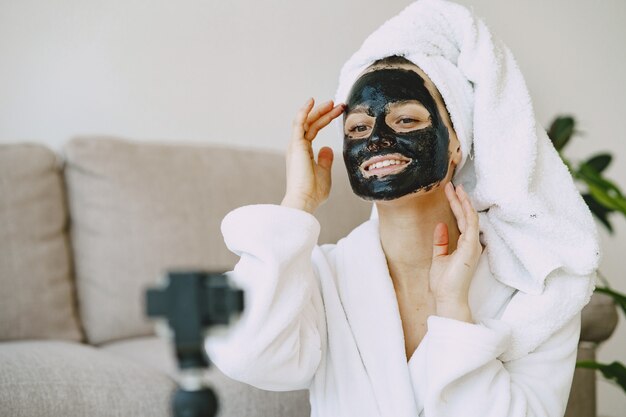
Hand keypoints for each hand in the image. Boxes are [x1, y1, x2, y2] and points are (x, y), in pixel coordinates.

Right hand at [281, 98, 344, 213]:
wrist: (304, 200)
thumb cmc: (314, 191)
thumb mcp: (324, 173)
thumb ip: (325, 160)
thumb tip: (328, 148)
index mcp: (303, 152)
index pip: (314, 129)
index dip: (326, 119)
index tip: (339, 112)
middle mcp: (297, 146)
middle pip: (310, 123)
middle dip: (324, 112)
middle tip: (338, 104)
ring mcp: (295, 145)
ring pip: (306, 120)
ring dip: (318, 110)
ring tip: (332, 102)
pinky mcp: (296, 145)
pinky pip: (298, 123)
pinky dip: (304, 111)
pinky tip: (312, 101)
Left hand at [429, 182, 483, 305]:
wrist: (447, 297)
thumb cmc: (444, 282)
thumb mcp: (439, 257)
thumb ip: (441, 241)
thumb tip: (441, 225)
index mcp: (465, 245)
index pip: (461, 221)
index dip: (455, 206)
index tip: (448, 192)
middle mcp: (472, 243)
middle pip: (466, 216)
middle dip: (459, 200)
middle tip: (450, 185)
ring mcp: (473, 245)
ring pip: (470, 217)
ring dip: (463, 202)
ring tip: (455, 188)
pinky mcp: (472, 247)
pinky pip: (471, 224)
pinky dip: (467, 211)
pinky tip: (461, 200)